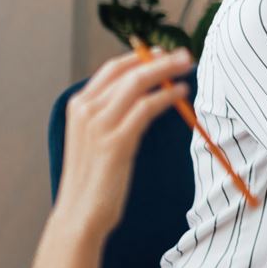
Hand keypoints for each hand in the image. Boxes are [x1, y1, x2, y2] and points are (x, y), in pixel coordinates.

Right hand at [54, 47, 193, 239]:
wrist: (79, 215)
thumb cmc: (93, 179)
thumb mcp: (94, 139)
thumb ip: (110, 115)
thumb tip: (143, 93)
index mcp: (78, 106)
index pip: (112, 69)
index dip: (140, 57)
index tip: (162, 52)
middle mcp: (85, 110)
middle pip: (128, 72)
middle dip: (159, 60)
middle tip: (185, 56)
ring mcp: (98, 125)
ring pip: (138, 84)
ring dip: (167, 71)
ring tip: (189, 68)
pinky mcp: (115, 142)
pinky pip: (146, 108)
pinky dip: (166, 97)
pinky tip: (182, 94)